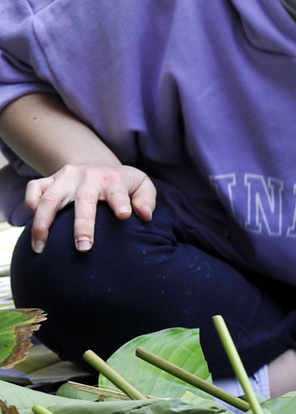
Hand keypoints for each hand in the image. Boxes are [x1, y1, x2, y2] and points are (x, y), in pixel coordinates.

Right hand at [24, 163, 153, 253]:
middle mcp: (86, 177)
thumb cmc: (123, 183)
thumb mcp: (141, 185)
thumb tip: (146, 215)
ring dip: (43, 223)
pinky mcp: (48, 180)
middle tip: (84, 248)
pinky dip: (30, 206)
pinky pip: (33, 190)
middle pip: (83, 200)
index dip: (121, 202)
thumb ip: (146, 199)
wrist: (97, 166)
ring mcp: (64, 178)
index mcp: (112, 180)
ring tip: (40, 248)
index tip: (125, 216)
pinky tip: (34, 227)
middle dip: (82, 225)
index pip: (118, 191)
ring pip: (50, 198)